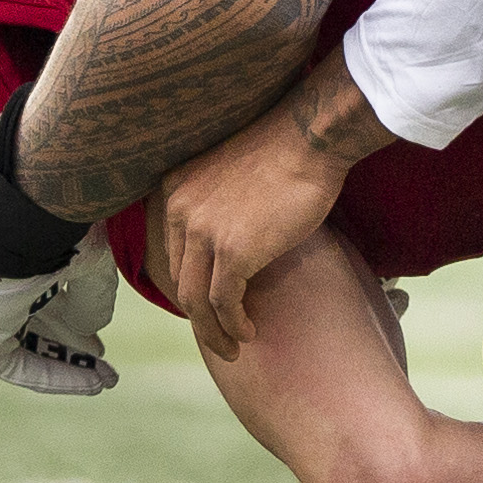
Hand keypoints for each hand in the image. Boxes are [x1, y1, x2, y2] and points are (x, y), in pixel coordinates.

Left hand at [0, 228, 119, 393]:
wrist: (18, 224)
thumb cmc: (56, 228)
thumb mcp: (88, 259)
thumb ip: (92, 293)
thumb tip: (93, 325)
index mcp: (15, 255)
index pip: (44, 292)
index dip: (76, 316)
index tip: (101, 335)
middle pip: (36, 322)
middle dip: (71, 344)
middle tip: (101, 360)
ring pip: (25, 344)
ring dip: (64, 364)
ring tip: (100, 380)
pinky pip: (12, 363)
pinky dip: (49, 374)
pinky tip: (84, 380)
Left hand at [163, 50, 398, 360]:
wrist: (309, 136)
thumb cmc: (286, 150)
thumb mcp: (230, 174)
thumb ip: (218, 206)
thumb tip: (231, 240)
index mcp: (175, 191)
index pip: (173, 254)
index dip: (192, 285)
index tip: (211, 305)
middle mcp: (179, 211)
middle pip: (180, 280)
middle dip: (199, 316)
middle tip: (220, 337)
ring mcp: (203, 233)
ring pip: (196, 300)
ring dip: (214, 331)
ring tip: (233, 345)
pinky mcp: (232, 252)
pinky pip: (223, 302)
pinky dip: (233, 324)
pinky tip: (249, 331)